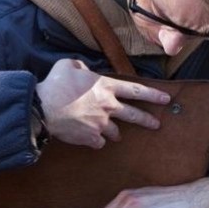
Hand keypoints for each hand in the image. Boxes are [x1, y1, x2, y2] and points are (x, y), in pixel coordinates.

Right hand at [36, 58, 169, 148]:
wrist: (42, 108)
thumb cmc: (54, 85)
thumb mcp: (67, 65)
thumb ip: (79, 65)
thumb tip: (83, 68)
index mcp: (106, 87)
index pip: (136, 90)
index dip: (153, 94)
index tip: (166, 99)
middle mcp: (108, 106)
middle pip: (134, 115)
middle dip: (148, 120)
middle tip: (156, 125)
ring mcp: (101, 124)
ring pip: (115, 132)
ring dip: (114, 133)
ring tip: (114, 134)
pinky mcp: (91, 137)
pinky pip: (99, 142)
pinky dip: (95, 140)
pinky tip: (89, 138)